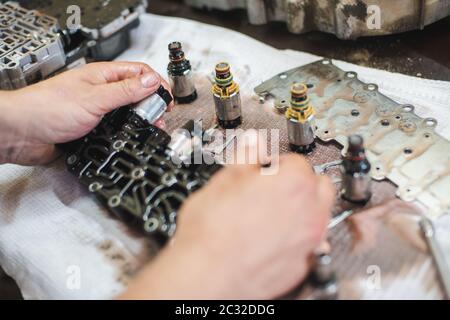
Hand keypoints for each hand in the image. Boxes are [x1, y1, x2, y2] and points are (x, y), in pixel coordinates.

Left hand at [0, 61, 172, 164]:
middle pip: (136, 92)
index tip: (167, 98)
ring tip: (151, 127)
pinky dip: (127, 131)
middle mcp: (101, 91)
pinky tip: (132, 136)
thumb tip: (152, 81)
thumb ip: (126, 91)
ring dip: (141, 118)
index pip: (139, 72)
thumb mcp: (95, 98)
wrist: (23, 133)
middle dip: (152, 102)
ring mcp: (97, 110)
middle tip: (160, 116)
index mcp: (103, 76)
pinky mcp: (93, 127)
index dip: (156, 83)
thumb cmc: (48, 108)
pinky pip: (116, 127)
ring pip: (127, 111)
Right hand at [121, 155, 333, 298]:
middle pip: (319, 186)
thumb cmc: (212, 232)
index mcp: (294, 183)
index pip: (297, 161)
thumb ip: (246, 157)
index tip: (264, 169)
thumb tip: (253, 143)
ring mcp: (309, 242)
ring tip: (271, 214)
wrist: (207, 274)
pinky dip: (296, 239)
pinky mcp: (303, 265)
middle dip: (300, 183)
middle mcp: (310, 212)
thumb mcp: (224, 180)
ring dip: (302, 210)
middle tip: (274, 187)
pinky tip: (271, 239)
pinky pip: (309, 244)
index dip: (276, 163)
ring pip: (318, 216)